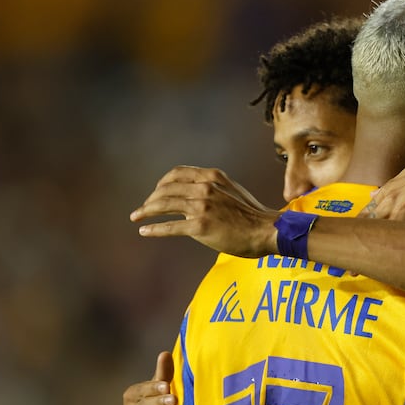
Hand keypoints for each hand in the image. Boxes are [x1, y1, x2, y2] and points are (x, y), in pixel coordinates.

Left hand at [130, 165, 280, 256]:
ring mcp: (202, 206)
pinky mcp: (200, 226)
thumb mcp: (233, 191)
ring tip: (136, 217)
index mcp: (212, 177)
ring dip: (146, 211)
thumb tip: (197, 196)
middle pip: (166, 189)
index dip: (162, 183)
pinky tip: (145, 231)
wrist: (267, 230)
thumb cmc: (253, 215)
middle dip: (150, 199)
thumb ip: (215, 189)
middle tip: (143, 209)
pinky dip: (154, 229)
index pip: (177, 173)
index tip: (156, 192)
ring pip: (163, 205)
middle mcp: (204, 187)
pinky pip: (169, 226)